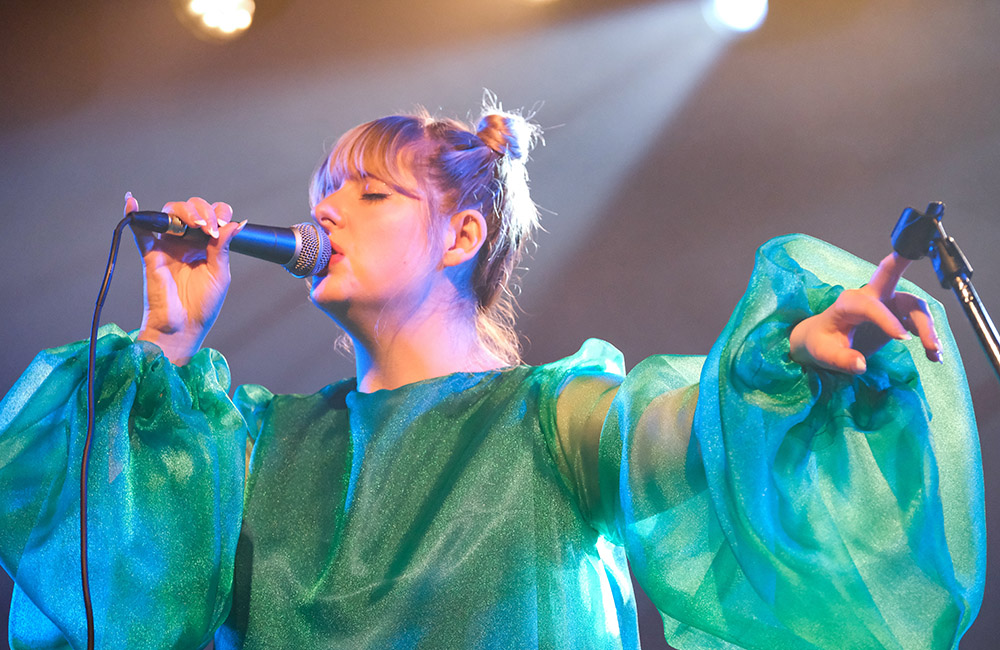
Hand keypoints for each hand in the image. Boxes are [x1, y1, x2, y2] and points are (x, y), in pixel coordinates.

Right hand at [128, 193, 245, 364]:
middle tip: (210, 228)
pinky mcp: (151, 254)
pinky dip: (133, 214)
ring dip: (184, 212)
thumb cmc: (202, 304)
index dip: (218, 212)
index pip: (211, 215)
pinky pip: (139, 231)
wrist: (183, 327)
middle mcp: (186, 241)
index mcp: (205, 244)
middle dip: (202, 211)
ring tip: (196, 224)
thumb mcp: (219, 273)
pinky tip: (131, 201)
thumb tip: (237, 223)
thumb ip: (223, 247)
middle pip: (190, 209)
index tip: (223, 224)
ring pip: (170, 213)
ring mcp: (167, 245)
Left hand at [789, 251, 942, 374]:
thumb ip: (841, 359)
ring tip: (934, 352)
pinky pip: (918, 320)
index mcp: (848, 302)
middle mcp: (869, 297)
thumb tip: (860, 365)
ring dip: (927, 326)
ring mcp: (886, 303)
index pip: (870, 306)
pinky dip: (928, 335)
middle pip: (889, 276)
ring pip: (913, 305)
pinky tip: (934, 355)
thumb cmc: (821, 342)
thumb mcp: (823, 354)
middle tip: (918, 249)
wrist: (823, 340)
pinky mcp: (896, 314)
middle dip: (901, 261)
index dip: (888, 320)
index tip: (904, 339)